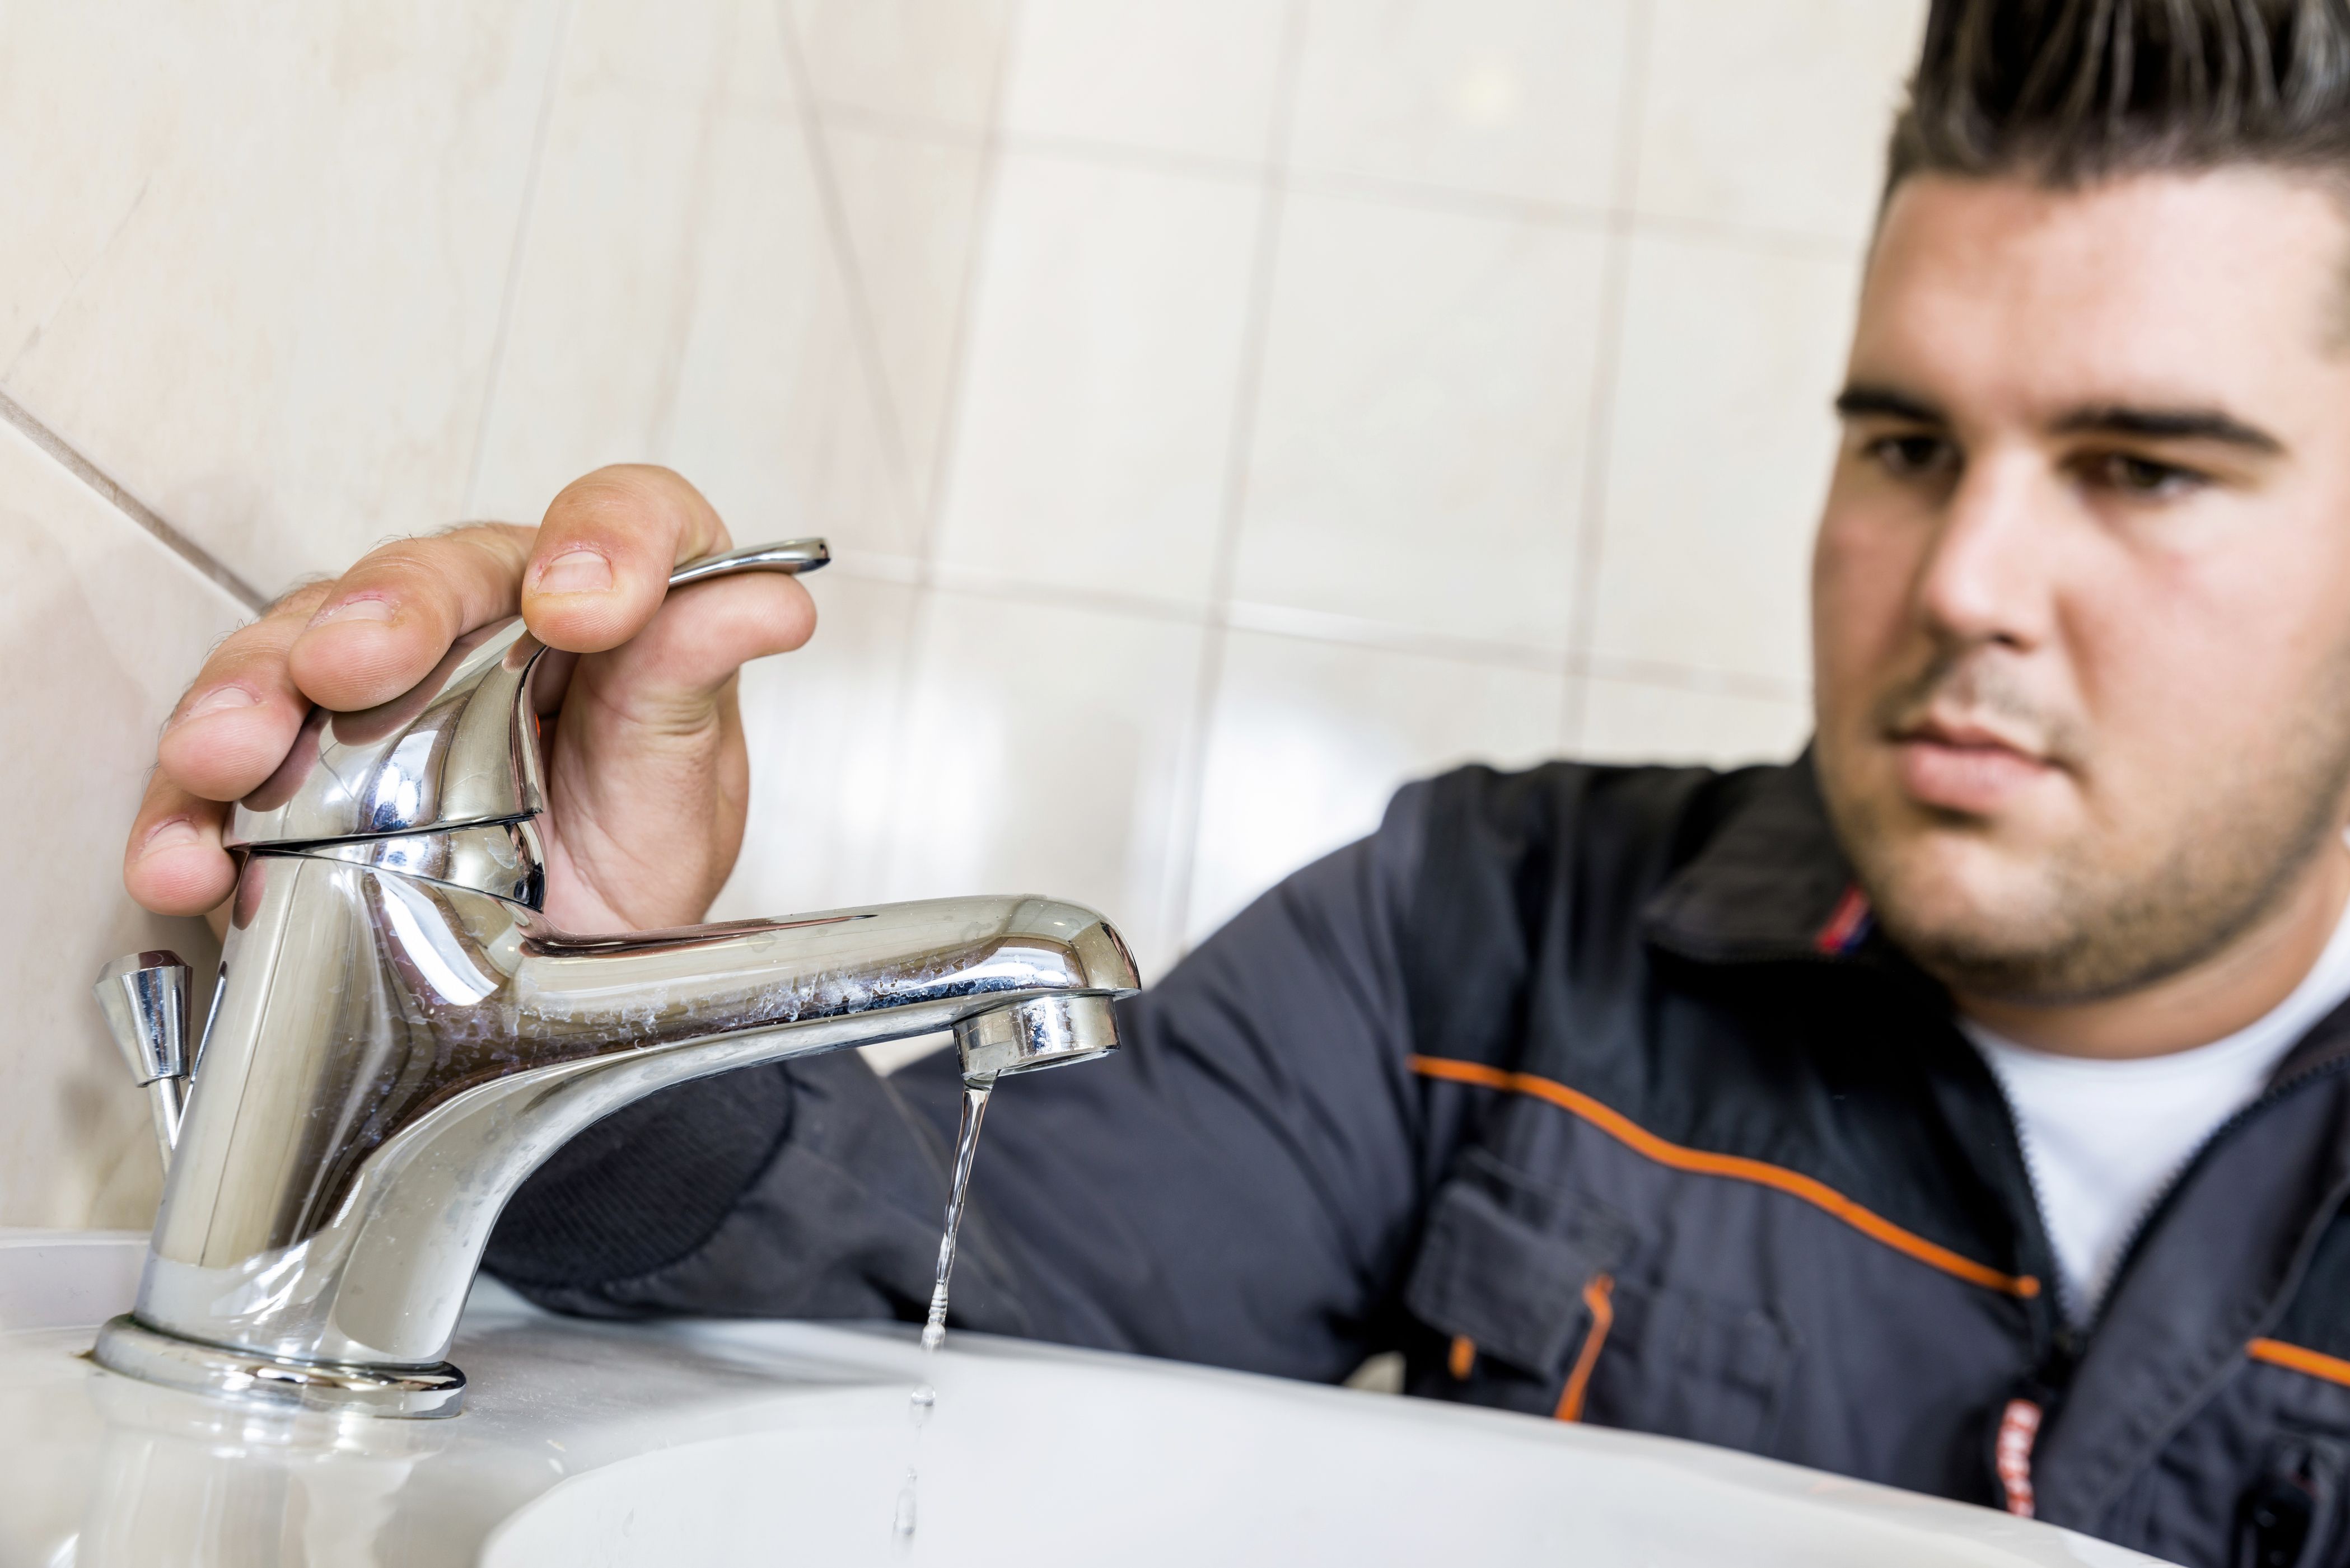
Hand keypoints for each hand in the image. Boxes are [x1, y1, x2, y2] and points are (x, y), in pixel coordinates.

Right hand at [123, 466, 815, 932]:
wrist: (560, 985)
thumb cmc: (625, 867)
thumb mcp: (679, 794)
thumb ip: (694, 689)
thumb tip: (772, 600)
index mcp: (611, 608)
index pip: (622, 519)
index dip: (604, 541)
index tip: (582, 604)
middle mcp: (488, 622)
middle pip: (434, 572)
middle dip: (385, 611)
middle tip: (359, 663)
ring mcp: (378, 685)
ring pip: (300, 646)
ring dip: (254, 696)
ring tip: (233, 756)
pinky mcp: (291, 763)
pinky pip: (222, 768)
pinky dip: (189, 813)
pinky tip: (187, 856)